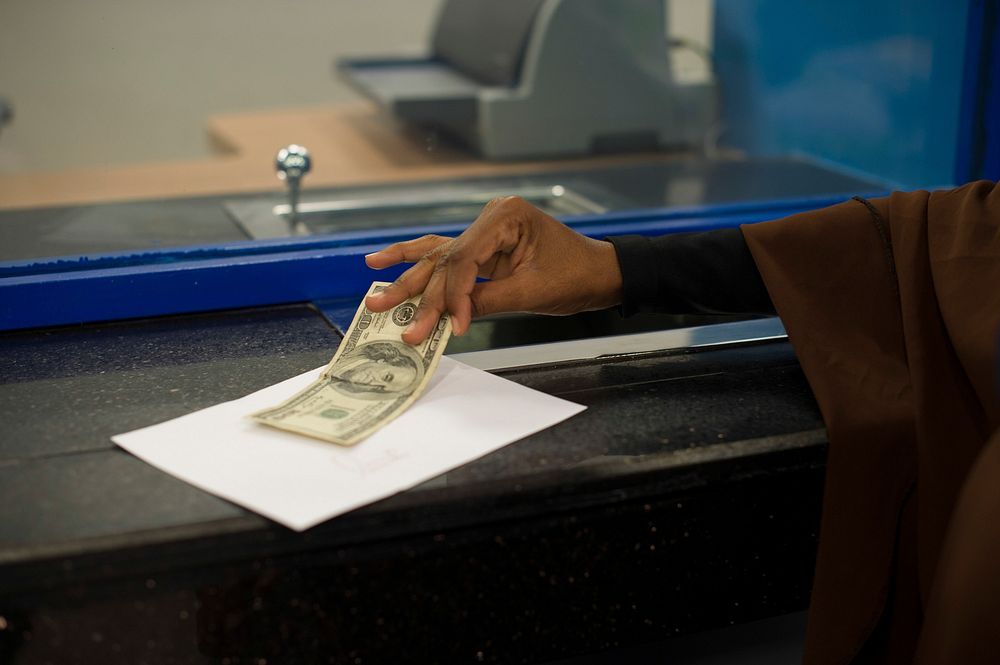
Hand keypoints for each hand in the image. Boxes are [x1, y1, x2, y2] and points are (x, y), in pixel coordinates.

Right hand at [364, 196, 622, 343]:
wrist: (601, 272)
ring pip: (439, 258)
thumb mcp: (533, 291)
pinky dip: (419, 263)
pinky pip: (447, 257)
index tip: (448, 327)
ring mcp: (484, 230)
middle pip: (445, 260)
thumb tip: (449, 318)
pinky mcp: (483, 246)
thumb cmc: (576, 277)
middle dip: (418, 292)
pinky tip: (384, 261)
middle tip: (380, 309)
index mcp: (504, 216)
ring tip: (374, 288)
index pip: (464, 260)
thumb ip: (488, 300)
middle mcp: (489, 217)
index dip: (452, 297)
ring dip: (407, 278)